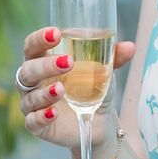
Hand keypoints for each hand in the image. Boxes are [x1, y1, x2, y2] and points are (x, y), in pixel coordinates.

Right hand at [17, 26, 134, 148]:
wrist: (99, 120)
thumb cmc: (92, 86)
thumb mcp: (103, 70)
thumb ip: (113, 57)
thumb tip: (130, 47)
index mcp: (43, 62)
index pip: (32, 47)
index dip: (39, 39)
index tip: (56, 33)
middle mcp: (34, 83)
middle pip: (27, 71)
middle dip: (45, 65)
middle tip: (69, 62)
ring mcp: (33, 104)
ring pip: (29, 97)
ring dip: (45, 93)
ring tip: (62, 89)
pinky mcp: (37, 125)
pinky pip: (32, 121)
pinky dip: (41, 117)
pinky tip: (53, 113)